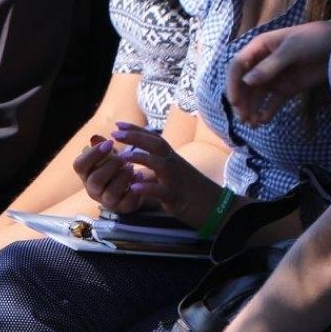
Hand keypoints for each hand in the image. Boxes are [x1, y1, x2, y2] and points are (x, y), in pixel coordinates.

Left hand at [73, 124, 212, 218]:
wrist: (215, 207)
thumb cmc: (191, 190)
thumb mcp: (174, 174)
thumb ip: (157, 167)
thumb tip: (137, 163)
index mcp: (172, 158)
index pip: (154, 138)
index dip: (137, 130)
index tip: (118, 124)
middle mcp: (175, 164)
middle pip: (156, 145)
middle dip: (136, 137)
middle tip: (115, 133)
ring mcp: (176, 180)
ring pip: (159, 164)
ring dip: (140, 158)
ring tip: (121, 157)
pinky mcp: (176, 196)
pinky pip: (161, 191)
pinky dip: (148, 188)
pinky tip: (134, 188)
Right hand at [226, 20, 330, 125]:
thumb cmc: (314, 39)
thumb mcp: (292, 49)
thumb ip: (270, 66)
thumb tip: (246, 82)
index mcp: (259, 48)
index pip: (237, 66)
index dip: (232, 83)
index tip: (234, 101)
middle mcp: (262, 64)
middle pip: (243, 84)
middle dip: (241, 101)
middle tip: (243, 118)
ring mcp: (274, 77)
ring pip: (255, 96)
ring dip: (251, 109)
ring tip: (252, 124)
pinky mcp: (286, 89)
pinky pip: (272, 103)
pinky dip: (266, 112)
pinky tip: (263, 121)